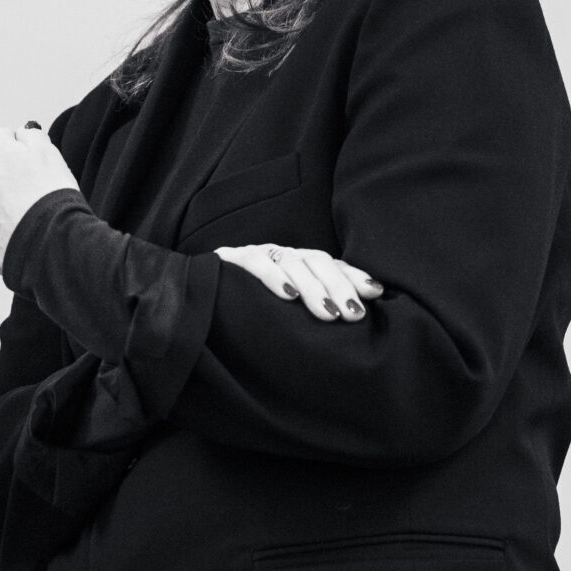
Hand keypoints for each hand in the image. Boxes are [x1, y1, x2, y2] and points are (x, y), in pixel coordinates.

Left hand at [0, 124, 81, 271]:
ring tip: (26, 219)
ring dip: (0, 209)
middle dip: (5, 182)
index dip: (22, 154)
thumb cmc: (51, 192)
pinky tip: (18, 237)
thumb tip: (21, 133)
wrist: (48, 241)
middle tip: (32, 195)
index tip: (35, 168)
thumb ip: (31, 134)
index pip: (3, 142)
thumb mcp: (48, 150)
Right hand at [216, 244, 384, 321]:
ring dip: (313, 288)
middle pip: (316, 261)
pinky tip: (288, 295)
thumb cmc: (251, 316)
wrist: (196, 304)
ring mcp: (257, 254)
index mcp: (297, 264)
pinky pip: (257, 263)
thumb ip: (318, 309)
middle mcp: (281, 255)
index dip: (353, 276)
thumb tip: (359, 314)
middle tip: (354, 314)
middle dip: (338, 286)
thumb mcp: (289, 315)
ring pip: (292, 263)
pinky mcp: (231, 260)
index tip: (374, 293)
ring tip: (330, 313)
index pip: (331, 265)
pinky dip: (274, 278)